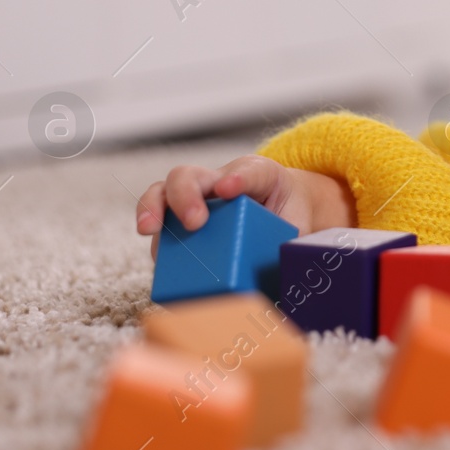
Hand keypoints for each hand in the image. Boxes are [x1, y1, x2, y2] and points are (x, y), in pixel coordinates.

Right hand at [135, 154, 356, 259]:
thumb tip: (285, 276)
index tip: (228, 190)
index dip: (238, 179)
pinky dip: (156, 242)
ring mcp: (195, 202)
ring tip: (150, 230)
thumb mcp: (300, 225)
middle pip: (189, 176)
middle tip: (194, 222)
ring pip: (163, 194)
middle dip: (185, 194)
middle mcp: (217, 183)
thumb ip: (293, 244)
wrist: (284, 211)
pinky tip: (159, 262)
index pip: (249, 172)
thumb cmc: (290, 214)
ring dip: (153, 209)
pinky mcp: (182, 227)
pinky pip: (162, 229)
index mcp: (257, 176)